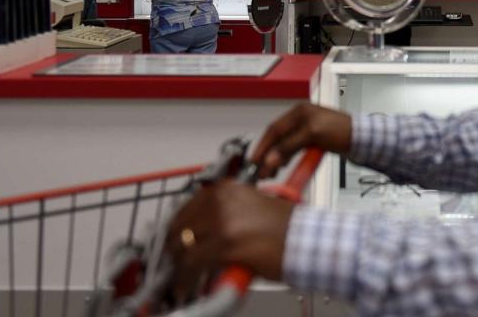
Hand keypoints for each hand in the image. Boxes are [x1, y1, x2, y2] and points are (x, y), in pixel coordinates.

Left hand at [165, 180, 293, 297]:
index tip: (172, 241)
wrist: (305, 240)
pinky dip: (184, 279)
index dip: (176, 230)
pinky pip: (192, 265)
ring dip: (177, 266)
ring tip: (178, 279)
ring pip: (181, 246)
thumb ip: (223, 215)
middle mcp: (221, 202)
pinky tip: (185, 287)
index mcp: (226, 190)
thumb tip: (199, 233)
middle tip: (172, 263)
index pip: (185, 208)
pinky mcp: (225, 245)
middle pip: (179, 227)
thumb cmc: (285, 228)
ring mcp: (222, 222)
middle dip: (173, 248)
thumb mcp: (249, 208)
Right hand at [251, 102, 351, 177]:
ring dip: (276, 158)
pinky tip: (283, 165)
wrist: (361, 138)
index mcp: (298, 112)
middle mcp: (300, 119)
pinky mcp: (312, 140)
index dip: (263, 146)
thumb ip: (289, 146)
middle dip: (268, 155)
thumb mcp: (312, 135)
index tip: (254, 161)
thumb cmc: (341, 130)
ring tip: (271, 172)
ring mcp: (306, 129)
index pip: (274, 129)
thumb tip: (270, 159)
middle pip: (277, 138)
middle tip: (261, 171)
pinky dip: (286, 158)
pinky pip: (294, 149)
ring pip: (284, 145)